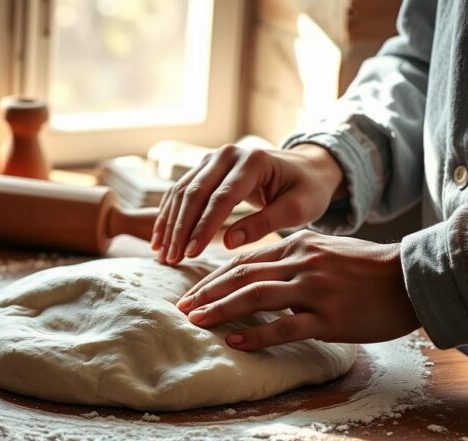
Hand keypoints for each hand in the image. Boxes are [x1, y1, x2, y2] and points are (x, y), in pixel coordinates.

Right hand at [150, 144, 345, 264]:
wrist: (306, 169)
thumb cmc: (306, 191)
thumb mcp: (296, 209)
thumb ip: (264, 224)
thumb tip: (228, 243)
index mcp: (253, 161)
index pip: (222, 197)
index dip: (204, 227)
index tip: (192, 254)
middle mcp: (228, 154)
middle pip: (195, 193)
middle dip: (180, 229)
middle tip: (172, 259)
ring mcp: (212, 159)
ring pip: (181, 192)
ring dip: (169, 224)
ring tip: (162, 255)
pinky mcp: (204, 168)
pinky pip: (180, 192)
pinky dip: (168, 216)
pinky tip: (160, 240)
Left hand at [175, 231, 419, 349]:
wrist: (415, 278)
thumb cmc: (371, 268)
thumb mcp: (328, 250)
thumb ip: (294, 256)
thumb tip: (258, 270)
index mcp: (299, 245)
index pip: (244, 260)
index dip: (213, 278)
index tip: (191, 292)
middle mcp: (303, 264)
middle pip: (241, 276)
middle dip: (207, 293)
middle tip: (181, 308)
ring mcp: (316, 291)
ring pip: (256, 297)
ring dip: (221, 310)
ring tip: (196, 321)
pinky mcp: (330, 318)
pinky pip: (286, 327)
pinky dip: (257, 336)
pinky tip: (234, 343)